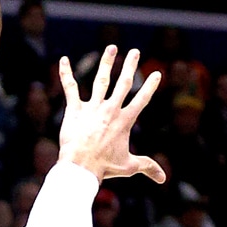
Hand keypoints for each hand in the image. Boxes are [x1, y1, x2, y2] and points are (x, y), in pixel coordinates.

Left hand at [58, 46, 164, 185]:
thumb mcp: (129, 166)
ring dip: (107, 62)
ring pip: (101, 80)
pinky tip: (63, 60)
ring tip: (112, 47)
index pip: (141, 100)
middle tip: (135, 52)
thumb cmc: (105, 167)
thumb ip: (147, 166)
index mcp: (125, 121)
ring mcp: (92, 108)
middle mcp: (110, 110)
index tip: (156, 74)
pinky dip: (66, 73)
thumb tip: (163, 178)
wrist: (81, 167)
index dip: (150, 86)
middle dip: (130, 66)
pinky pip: (70, 88)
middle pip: (123, 83)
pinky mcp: (74, 110)